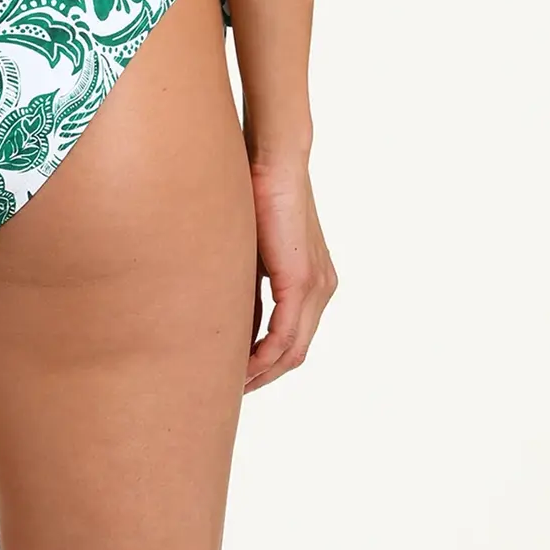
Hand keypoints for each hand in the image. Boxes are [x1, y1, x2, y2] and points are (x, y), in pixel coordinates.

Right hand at [245, 157, 335, 390]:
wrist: (274, 160)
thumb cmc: (259, 191)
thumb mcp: (252, 247)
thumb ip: (248, 281)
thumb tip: (227, 311)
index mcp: (314, 279)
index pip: (294, 335)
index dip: (268, 360)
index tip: (240, 373)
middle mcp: (322, 288)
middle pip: (297, 351)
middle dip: (266, 374)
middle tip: (234, 389)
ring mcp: (316, 287)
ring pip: (293, 349)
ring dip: (264, 371)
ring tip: (234, 384)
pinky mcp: (301, 282)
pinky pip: (285, 335)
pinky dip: (264, 356)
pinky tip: (244, 367)